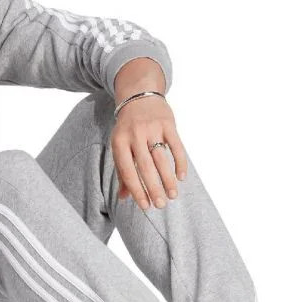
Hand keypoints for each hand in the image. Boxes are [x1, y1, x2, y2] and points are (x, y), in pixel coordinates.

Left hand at [111, 95, 186, 209]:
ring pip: (162, 159)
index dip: (136, 190)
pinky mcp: (168, 123)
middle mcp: (135, 135)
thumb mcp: (120, 145)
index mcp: (119, 142)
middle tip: (161, 206)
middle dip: (154, 188)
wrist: (138, 94)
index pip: (128, 171)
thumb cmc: (127, 127)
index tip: (146, 206)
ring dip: (168, 179)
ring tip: (173, 195)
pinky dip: (180, 162)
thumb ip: (122, 171)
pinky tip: (182, 177)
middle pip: (145, 167)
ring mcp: (152, 128)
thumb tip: (124, 198)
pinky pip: (176, 146)